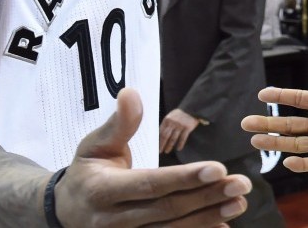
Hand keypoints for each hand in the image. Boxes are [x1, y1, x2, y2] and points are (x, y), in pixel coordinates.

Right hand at [57, 88, 249, 225]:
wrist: (66, 211)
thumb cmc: (87, 171)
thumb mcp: (95, 145)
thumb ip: (119, 123)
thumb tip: (131, 93)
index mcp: (102, 190)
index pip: (150, 184)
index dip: (185, 177)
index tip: (218, 167)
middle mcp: (113, 220)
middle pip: (167, 208)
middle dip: (207, 196)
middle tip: (241, 184)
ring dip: (208, 216)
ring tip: (239, 202)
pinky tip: (223, 224)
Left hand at [160, 108, 200, 153]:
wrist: (192, 108)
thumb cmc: (180, 113)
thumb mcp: (171, 116)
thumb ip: (166, 124)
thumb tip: (160, 134)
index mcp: (167, 120)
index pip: (161, 131)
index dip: (158, 139)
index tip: (156, 145)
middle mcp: (173, 123)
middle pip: (165, 136)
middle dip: (162, 144)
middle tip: (160, 151)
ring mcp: (180, 126)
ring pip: (173, 138)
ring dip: (169, 146)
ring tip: (167, 151)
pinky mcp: (188, 128)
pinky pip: (183, 138)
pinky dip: (180, 144)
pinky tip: (178, 149)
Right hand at [243, 40, 307, 173]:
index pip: (300, 99)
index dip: (281, 96)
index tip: (262, 95)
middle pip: (290, 124)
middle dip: (267, 123)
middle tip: (245, 124)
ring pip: (296, 144)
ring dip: (275, 143)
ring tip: (254, 141)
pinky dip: (300, 164)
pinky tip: (286, 162)